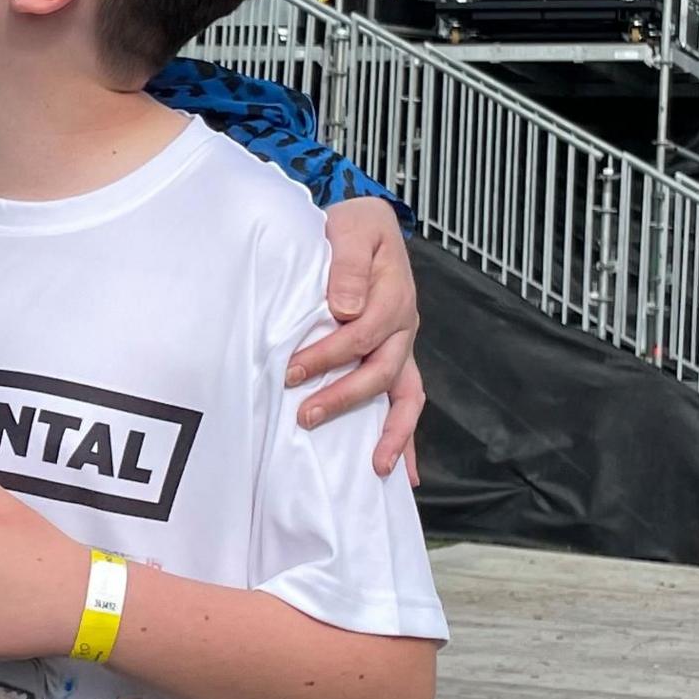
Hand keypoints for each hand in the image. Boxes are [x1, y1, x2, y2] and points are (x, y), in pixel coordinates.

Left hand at [294, 196, 423, 480]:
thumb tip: (345, 306)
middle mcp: (403, 326)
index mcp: (393, 295)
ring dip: (391, 432)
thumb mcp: (353, 228)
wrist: (364, 225)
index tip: (291, 370)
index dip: (328, 355)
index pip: (362, 333)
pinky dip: (405, 437)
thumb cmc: (353, 228)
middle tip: (305, 415)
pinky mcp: (394, 357)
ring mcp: (402, 346)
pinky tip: (403, 472)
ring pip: (405, 395)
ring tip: (375, 468)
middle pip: (381, 370)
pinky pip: (407, 402)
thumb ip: (349, 263)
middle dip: (344, 397)